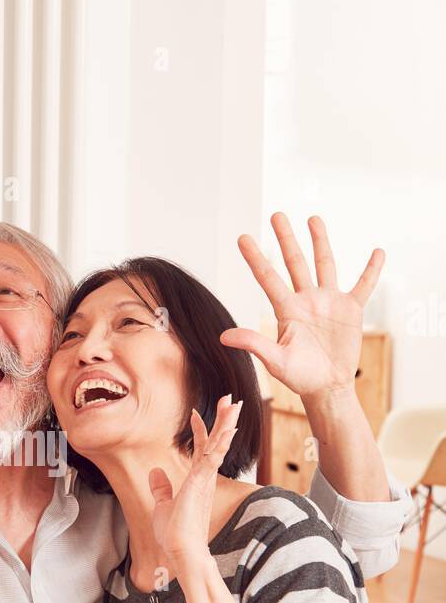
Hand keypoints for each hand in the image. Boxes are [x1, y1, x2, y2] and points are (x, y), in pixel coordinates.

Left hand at [149, 395, 241, 566]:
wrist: (181, 552)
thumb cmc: (174, 534)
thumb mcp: (162, 506)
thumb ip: (161, 488)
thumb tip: (155, 472)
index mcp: (198, 480)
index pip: (201, 449)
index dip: (200, 430)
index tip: (195, 412)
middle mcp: (205, 478)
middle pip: (216, 442)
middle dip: (222, 419)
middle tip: (230, 398)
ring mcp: (205, 480)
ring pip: (218, 446)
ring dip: (226, 424)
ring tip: (234, 404)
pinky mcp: (201, 485)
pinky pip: (212, 459)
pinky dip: (219, 443)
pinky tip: (227, 428)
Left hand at [221, 212, 383, 399]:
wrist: (328, 387)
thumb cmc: (299, 377)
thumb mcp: (275, 361)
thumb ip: (253, 344)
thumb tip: (223, 336)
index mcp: (287, 310)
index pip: (268, 278)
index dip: (256, 258)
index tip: (243, 237)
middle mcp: (306, 300)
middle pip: (295, 263)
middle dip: (286, 239)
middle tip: (276, 215)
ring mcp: (329, 302)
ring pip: (325, 265)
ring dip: (320, 242)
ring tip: (313, 218)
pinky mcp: (351, 310)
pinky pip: (363, 286)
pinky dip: (372, 270)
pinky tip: (378, 252)